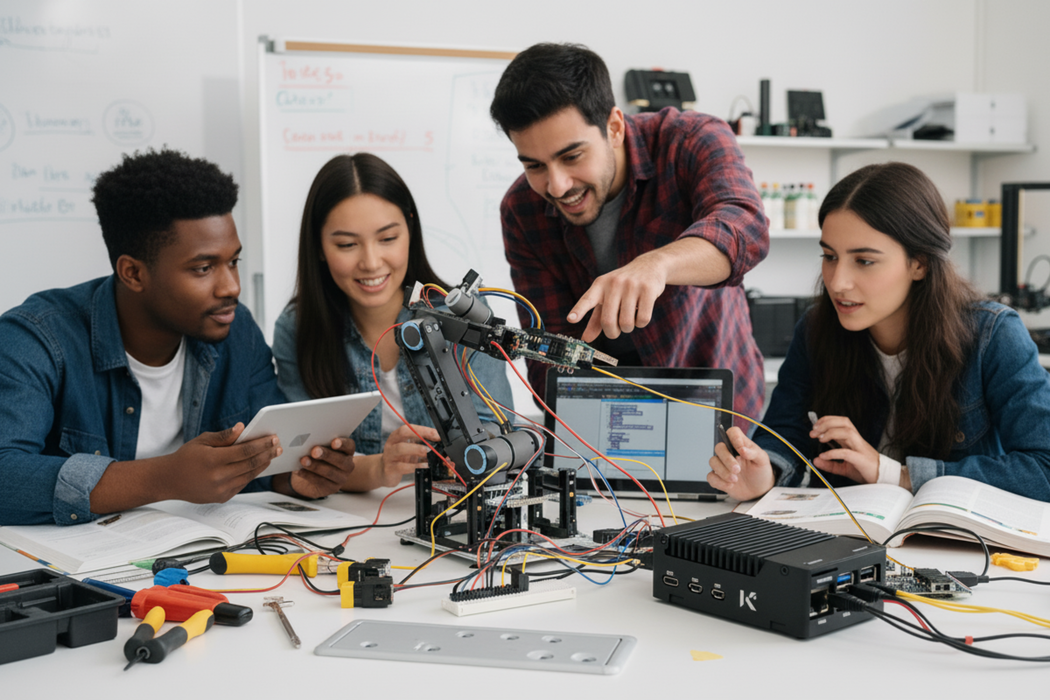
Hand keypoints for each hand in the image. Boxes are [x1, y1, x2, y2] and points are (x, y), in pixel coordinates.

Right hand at [163, 423, 281, 502]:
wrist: (170, 480)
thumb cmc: (186, 457)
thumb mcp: (202, 441)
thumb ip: (224, 436)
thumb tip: (242, 427)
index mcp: (213, 460)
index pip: (245, 451)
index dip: (261, 444)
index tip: (273, 438)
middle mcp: (218, 476)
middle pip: (250, 464)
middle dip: (267, 454)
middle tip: (278, 446)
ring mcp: (221, 489)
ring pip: (249, 475)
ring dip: (263, 465)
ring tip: (272, 455)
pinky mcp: (222, 498)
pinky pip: (242, 484)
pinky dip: (251, 474)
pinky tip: (258, 466)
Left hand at [289, 437, 357, 497]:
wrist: (317, 475)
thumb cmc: (319, 456)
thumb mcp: (322, 448)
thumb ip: (319, 444)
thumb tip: (306, 442)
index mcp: (347, 451)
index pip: (349, 446)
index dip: (343, 444)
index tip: (334, 442)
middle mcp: (348, 465)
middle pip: (340, 460)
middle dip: (327, 455)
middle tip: (314, 451)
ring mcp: (342, 478)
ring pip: (330, 472)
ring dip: (315, 466)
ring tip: (304, 460)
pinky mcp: (332, 488)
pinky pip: (320, 482)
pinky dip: (308, 475)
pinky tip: (299, 470)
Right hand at [377, 424, 439, 487]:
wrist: (384, 473)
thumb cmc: (399, 459)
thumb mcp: (409, 449)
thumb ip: (421, 445)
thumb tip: (439, 444)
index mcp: (397, 436)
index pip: (409, 427)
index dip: (423, 429)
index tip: (436, 434)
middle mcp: (392, 443)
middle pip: (403, 432)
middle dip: (419, 434)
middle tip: (432, 441)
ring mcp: (389, 456)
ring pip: (400, 448)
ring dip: (416, 449)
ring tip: (427, 454)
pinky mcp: (390, 469)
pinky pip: (401, 467)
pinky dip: (414, 467)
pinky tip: (423, 467)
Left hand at [567, 255, 666, 342]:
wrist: (649, 266)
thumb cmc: (623, 287)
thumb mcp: (607, 297)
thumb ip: (596, 319)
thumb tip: (586, 339)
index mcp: (600, 285)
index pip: (587, 300)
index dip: (579, 310)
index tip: (570, 319)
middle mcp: (614, 283)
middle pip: (608, 321)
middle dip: (612, 333)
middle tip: (615, 331)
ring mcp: (631, 286)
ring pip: (626, 323)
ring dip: (628, 328)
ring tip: (630, 319)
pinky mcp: (648, 290)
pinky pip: (642, 319)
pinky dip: (641, 323)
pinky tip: (641, 313)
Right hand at [707, 427, 775, 500]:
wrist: (759, 491)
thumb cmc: (760, 472)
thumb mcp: (763, 461)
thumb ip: (754, 453)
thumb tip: (743, 449)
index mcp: (740, 445)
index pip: (732, 432)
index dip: (734, 438)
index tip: (741, 449)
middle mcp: (729, 453)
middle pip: (719, 447)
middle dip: (727, 459)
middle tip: (737, 469)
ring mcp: (722, 465)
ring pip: (713, 462)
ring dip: (723, 471)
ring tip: (735, 479)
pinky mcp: (718, 477)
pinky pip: (711, 477)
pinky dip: (719, 482)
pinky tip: (730, 485)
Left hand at [808, 415, 879, 482]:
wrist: (882, 479)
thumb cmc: (865, 470)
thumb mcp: (844, 468)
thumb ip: (830, 464)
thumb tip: (815, 460)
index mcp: (853, 440)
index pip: (841, 422)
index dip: (827, 420)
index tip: (815, 426)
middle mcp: (857, 441)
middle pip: (844, 422)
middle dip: (827, 422)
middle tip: (813, 431)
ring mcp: (860, 448)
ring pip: (847, 431)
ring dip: (830, 432)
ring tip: (819, 439)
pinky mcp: (861, 459)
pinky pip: (846, 452)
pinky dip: (833, 453)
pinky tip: (824, 456)